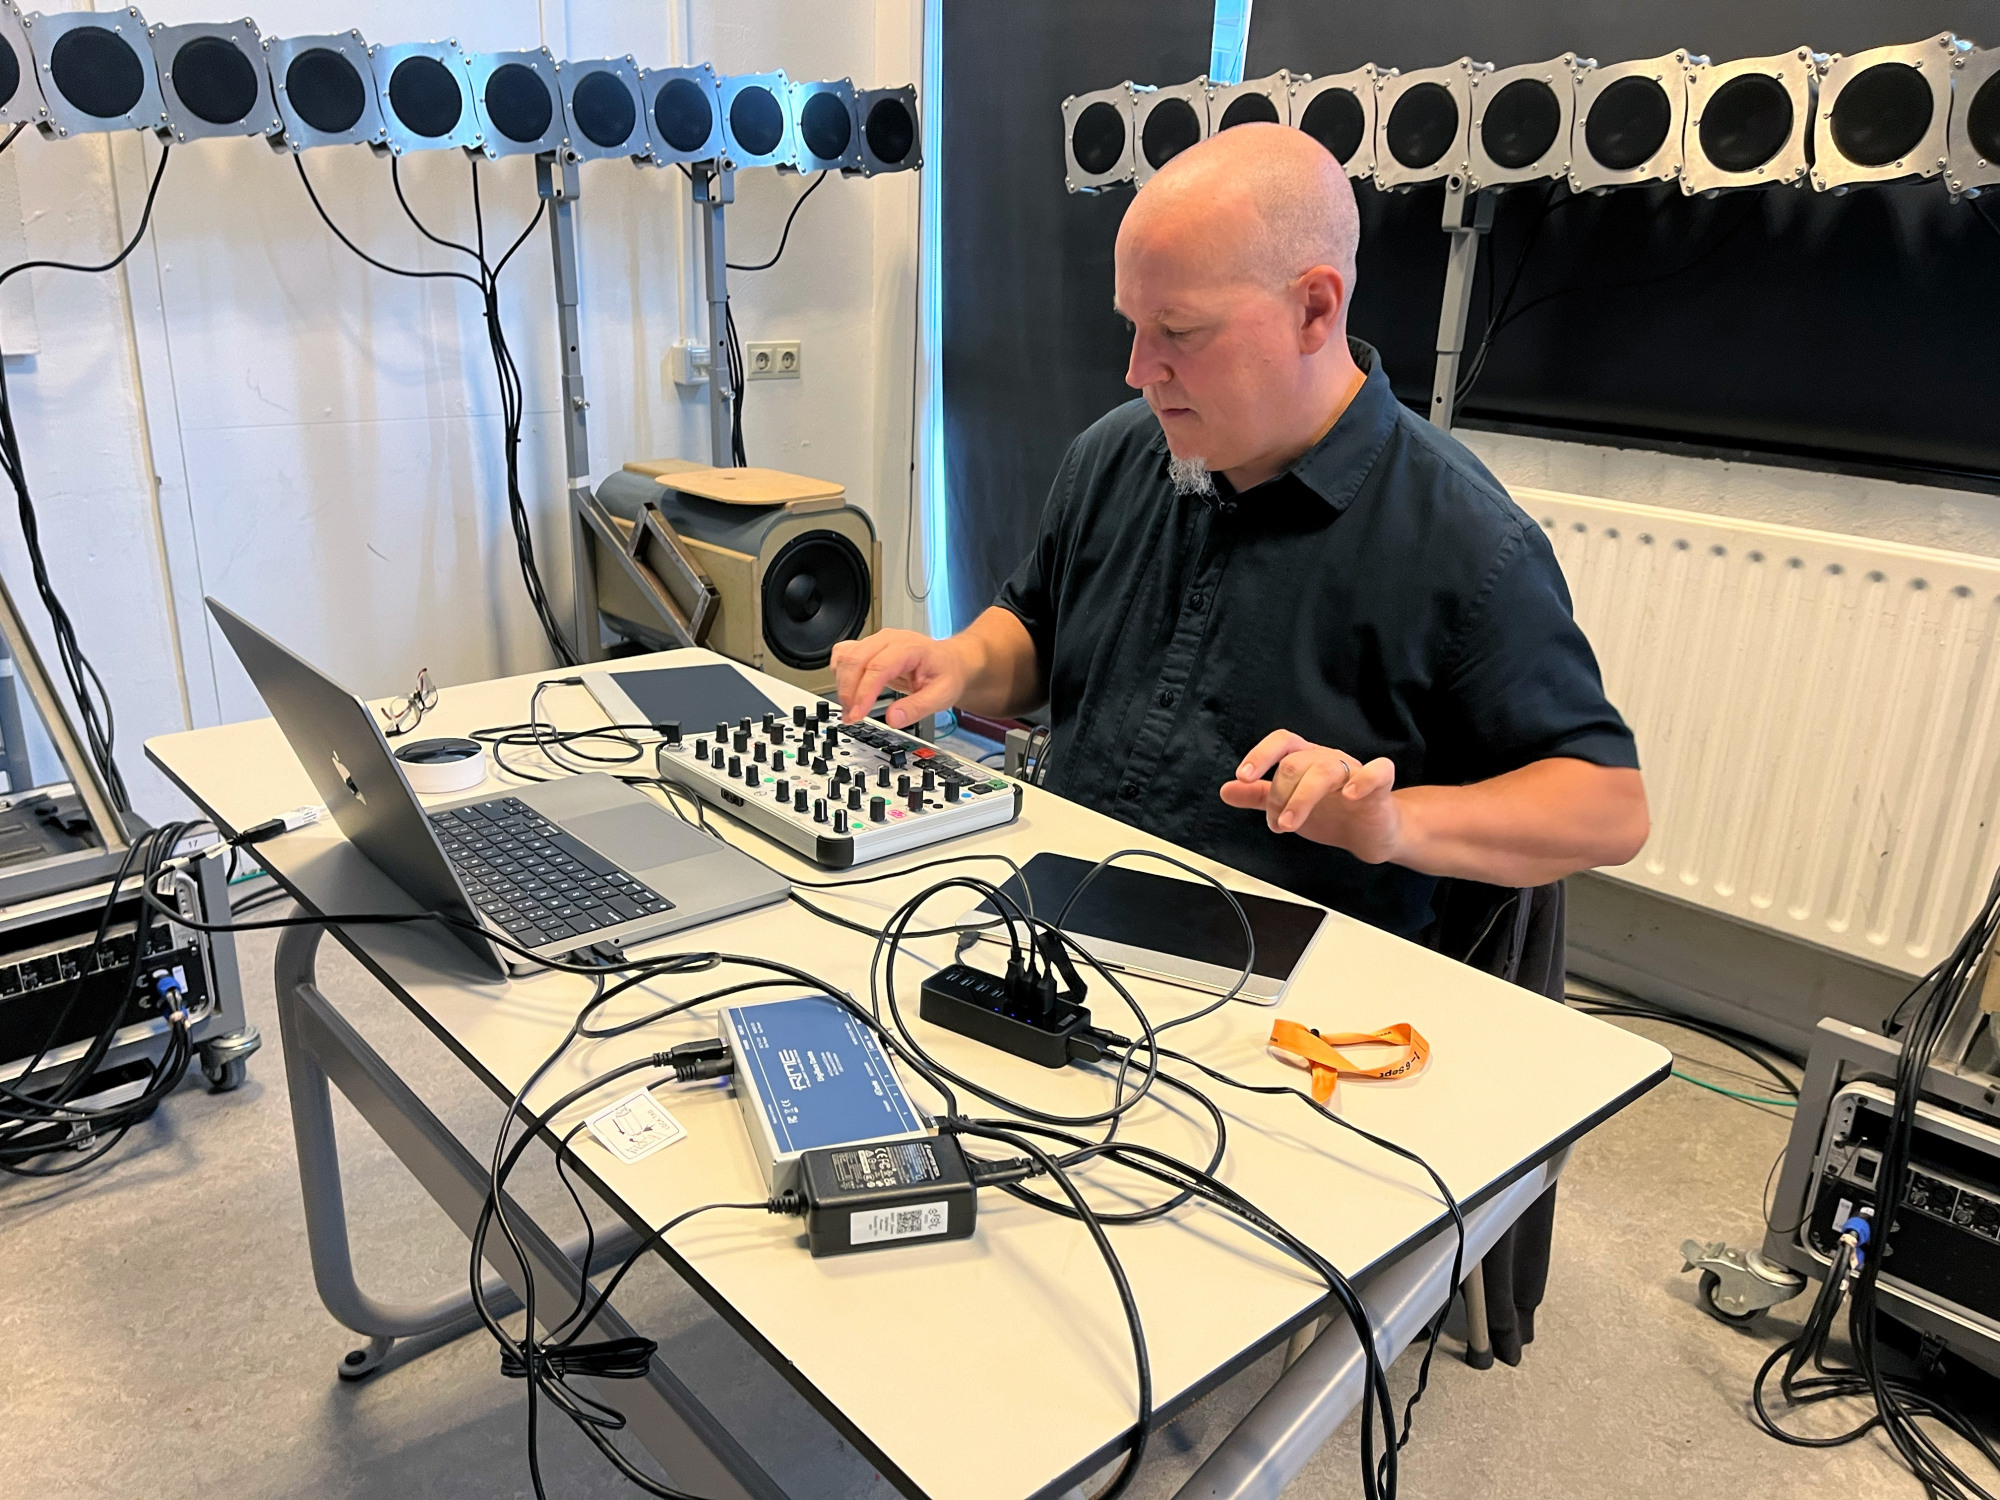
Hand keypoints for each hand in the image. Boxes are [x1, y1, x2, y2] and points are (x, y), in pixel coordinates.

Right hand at [831, 629, 967, 726]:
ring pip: (845, 656)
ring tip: (851, 708)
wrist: (949, 661)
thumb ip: (917, 708)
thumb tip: (893, 719)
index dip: (864, 693)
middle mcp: (889, 639)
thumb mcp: (942, 696)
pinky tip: (848, 690)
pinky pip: (844, 654)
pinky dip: (840, 673)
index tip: (858, 714)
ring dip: (842, 684)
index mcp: (909, 647)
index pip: (878, 667)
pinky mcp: (868, 647)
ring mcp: (876, 641)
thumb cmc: (946, 673)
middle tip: (851, 717)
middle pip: (856, 660)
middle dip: (849, 692)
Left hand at [1218, 730, 1401, 862]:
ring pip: (1325, 771)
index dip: (1260, 755)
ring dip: (1302, 799)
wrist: (1370, 832)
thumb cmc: (1331, 813)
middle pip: (1296, 763)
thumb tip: (1226, 790)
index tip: (1243, 777)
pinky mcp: (1380, 788)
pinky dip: (1364, 780)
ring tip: (1288, 825)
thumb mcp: (1288, 805)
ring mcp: (1354, 771)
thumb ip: (1258, 797)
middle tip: (1276, 824)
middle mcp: (1328, 759)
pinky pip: (1379, 772)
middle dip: (1278, 796)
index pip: (1281, 742)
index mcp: (1306, 758)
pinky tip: (1350, 796)